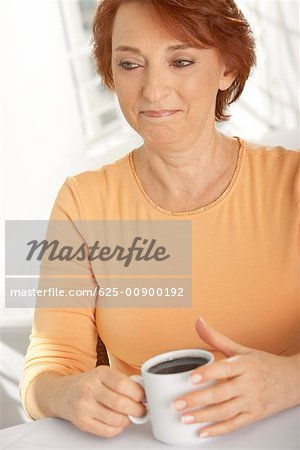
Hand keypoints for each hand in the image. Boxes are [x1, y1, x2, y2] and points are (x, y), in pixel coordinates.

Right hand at [55, 365, 146, 437]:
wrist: (63, 394)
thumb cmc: (88, 384)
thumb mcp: (103, 374)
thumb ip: (122, 381)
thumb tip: (144, 392)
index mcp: (100, 373)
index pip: (123, 384)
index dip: (138, 393)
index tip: (144, 397)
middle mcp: (90, 388)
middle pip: (121, 403)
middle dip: (137, 410)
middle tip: (142, 410)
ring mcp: (84, 406)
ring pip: (115, 419)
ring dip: (128, 420)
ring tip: (131, 416)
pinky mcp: (82, 422)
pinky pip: (107, 431)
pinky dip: (118, 429)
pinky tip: (118, 423)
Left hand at [172, 316, 298, 438]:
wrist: (292, 380)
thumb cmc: (264, 364)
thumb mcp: (241, 349)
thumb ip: (216, 338)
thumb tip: (198, 322)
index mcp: (244, 365)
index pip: (224, 369)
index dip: (207, 373)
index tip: (191, 377)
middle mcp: (249, 384)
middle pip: (221, 394)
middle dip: (197, 400)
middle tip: (178, 403)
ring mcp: (252, 402)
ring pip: (226, 412)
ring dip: (204, 417)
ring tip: (185, 417)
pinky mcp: (254, 415)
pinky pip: (235, 424)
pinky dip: (219, 430)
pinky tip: (204, 431)